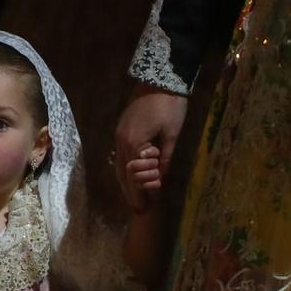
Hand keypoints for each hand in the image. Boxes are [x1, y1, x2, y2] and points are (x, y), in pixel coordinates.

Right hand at [114, 87, 188, 211]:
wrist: (159, 80)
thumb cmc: (170, 107)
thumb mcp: (172, 135)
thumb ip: (166, 159)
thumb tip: (162, 179)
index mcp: (134, 144)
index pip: (134, 175)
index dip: (141, 191)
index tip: (147, 207)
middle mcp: (121, 142)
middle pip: (122, 173)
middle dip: (130, 192)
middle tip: (138, 210)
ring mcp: (119, 135)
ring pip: (120, 165)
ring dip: (126, 182)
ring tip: (133, 197)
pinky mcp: (121, 129)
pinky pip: (121, 155)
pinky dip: (125, 169)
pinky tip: (131, 176)